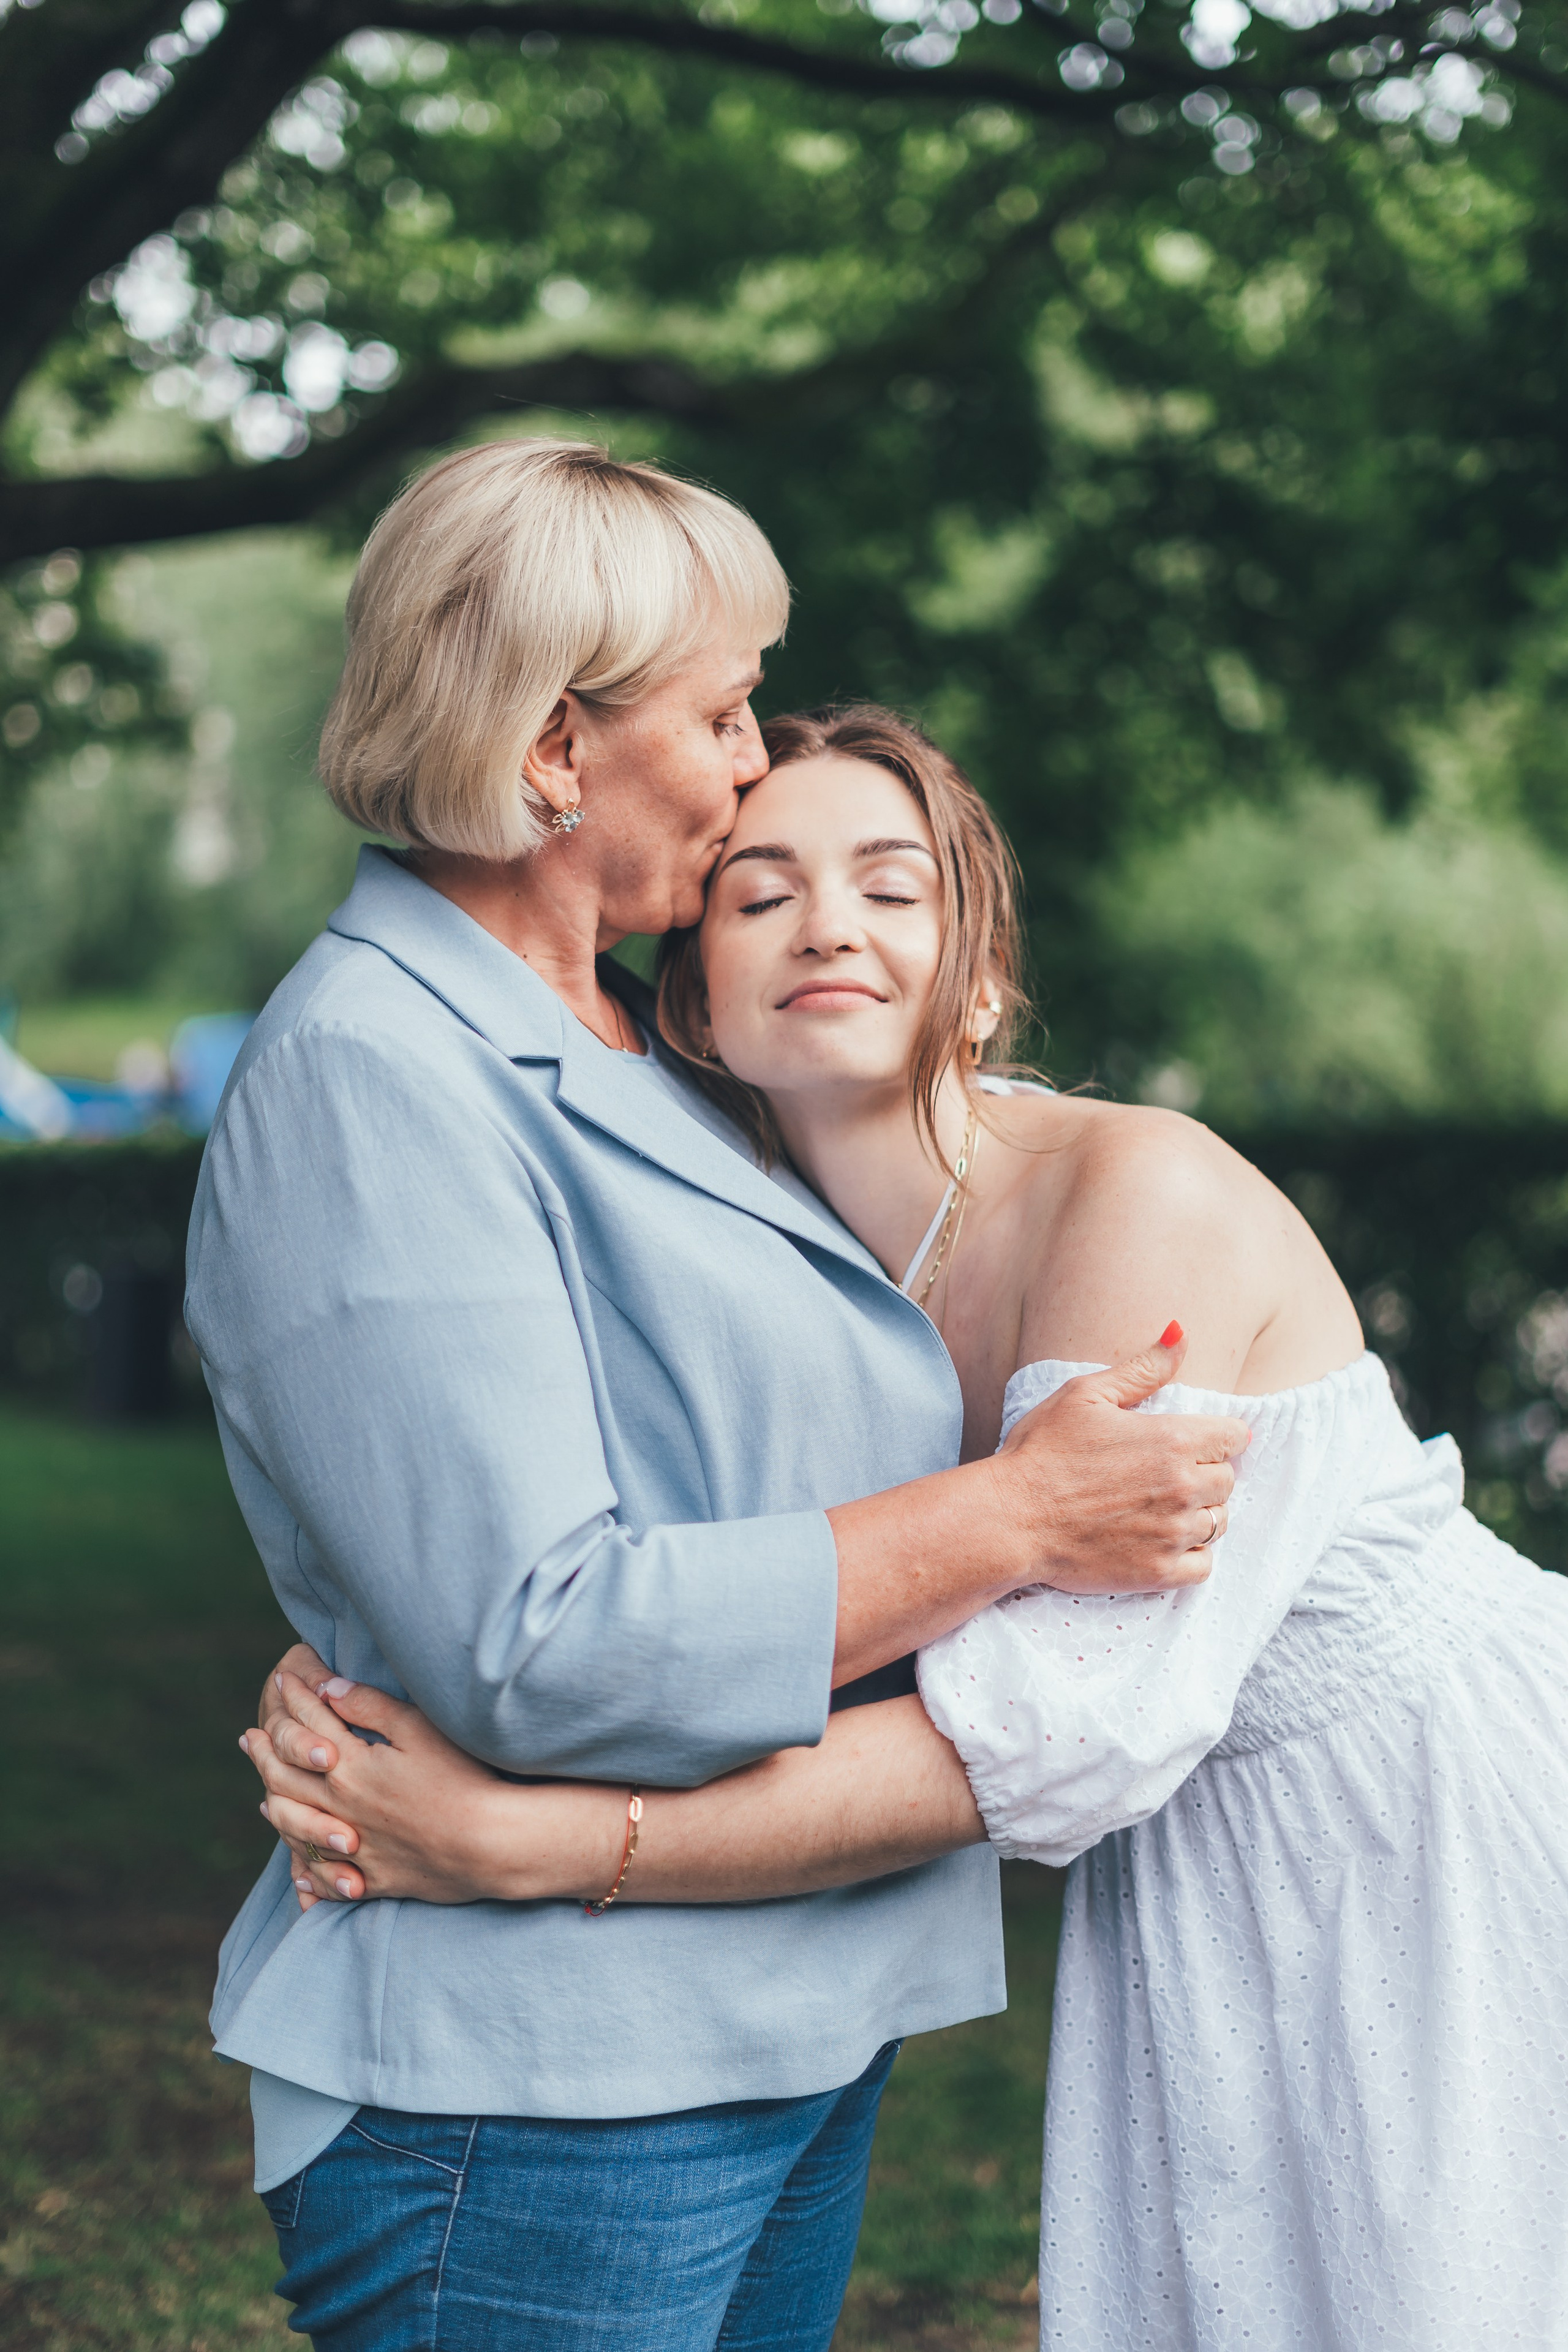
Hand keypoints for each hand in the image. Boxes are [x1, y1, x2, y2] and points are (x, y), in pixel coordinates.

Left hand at [241, 1672, 515, 1908]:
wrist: (490, 1845)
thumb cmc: (461, 1778)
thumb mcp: (418, 1729)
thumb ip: (369, 1706)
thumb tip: (327, 1688)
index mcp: (351, 1767)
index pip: (312, 1725)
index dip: (295, 1698)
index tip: (281, 1679)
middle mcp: (341, 1809)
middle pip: (288, 1778)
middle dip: (267, 1752)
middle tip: (251, 1736)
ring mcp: (355, 1848)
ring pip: (297, 1830)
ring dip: (277, 1807)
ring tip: (264, 1797)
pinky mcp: (375, 1879)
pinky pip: (327, 1881)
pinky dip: (307, 1873)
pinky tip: (298, 1870)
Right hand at [998, 1324, 1248, 1592]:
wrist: (1010, 1519)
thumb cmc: (1042, 1452)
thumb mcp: (1086, 1394)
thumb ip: (1142, 1368)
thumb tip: (1181, 1333)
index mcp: (1173, 1440)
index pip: (1234, 1436)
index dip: (1217, 1435)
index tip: (1195, 1440)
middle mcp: (1183, 1488)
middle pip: (1227, 1480)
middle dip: (1204, 1473)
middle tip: (1165, 1473)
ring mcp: (1173, 1533)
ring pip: (1219, 1522)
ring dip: (1198, 1513)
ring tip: (1160, 1507)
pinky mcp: (1159, 1572)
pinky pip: (1203, 1566)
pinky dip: (1192, 1554)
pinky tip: (1162, 1540)